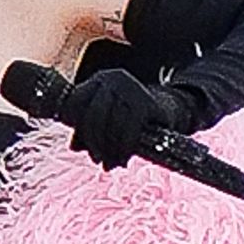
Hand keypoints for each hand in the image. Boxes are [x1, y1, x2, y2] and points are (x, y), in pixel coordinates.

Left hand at [58, 70, 191, 170]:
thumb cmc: (132, 115)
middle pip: (93, 115)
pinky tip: (124, 158)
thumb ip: (87, 130)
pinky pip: (129, 129)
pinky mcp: (146, 101)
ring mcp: (130, 87)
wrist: (169, 107)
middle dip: (95, 143)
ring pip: (111, 124)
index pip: (76, 104)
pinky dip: (125, 147)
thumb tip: (74, 147)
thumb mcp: (108, 120)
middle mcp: (112, 79)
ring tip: (111, 164)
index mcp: (98, 79)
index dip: (78, 129)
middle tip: (99, 162)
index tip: (82, 149)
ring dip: (110, 149)